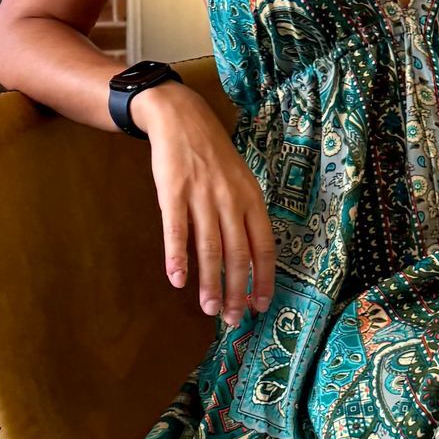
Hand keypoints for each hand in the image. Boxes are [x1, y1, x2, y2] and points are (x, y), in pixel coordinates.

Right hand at [133, 85, 275, 325]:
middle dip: (236, 291)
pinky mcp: (174, 192)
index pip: (263, 246)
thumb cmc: (213, 157)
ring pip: (209, 248)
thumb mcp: (239, 182)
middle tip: (231, 319)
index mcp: (251, 199)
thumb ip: (243, 217)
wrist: (182, 119)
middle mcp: (231, 200)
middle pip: (237, 254)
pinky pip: (177, 230)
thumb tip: (245, 259)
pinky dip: (178, 257)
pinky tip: (178, 279)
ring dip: (209, 282)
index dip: (263, 278)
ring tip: (208, 309)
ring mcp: (202, 196)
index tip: (260, 305)